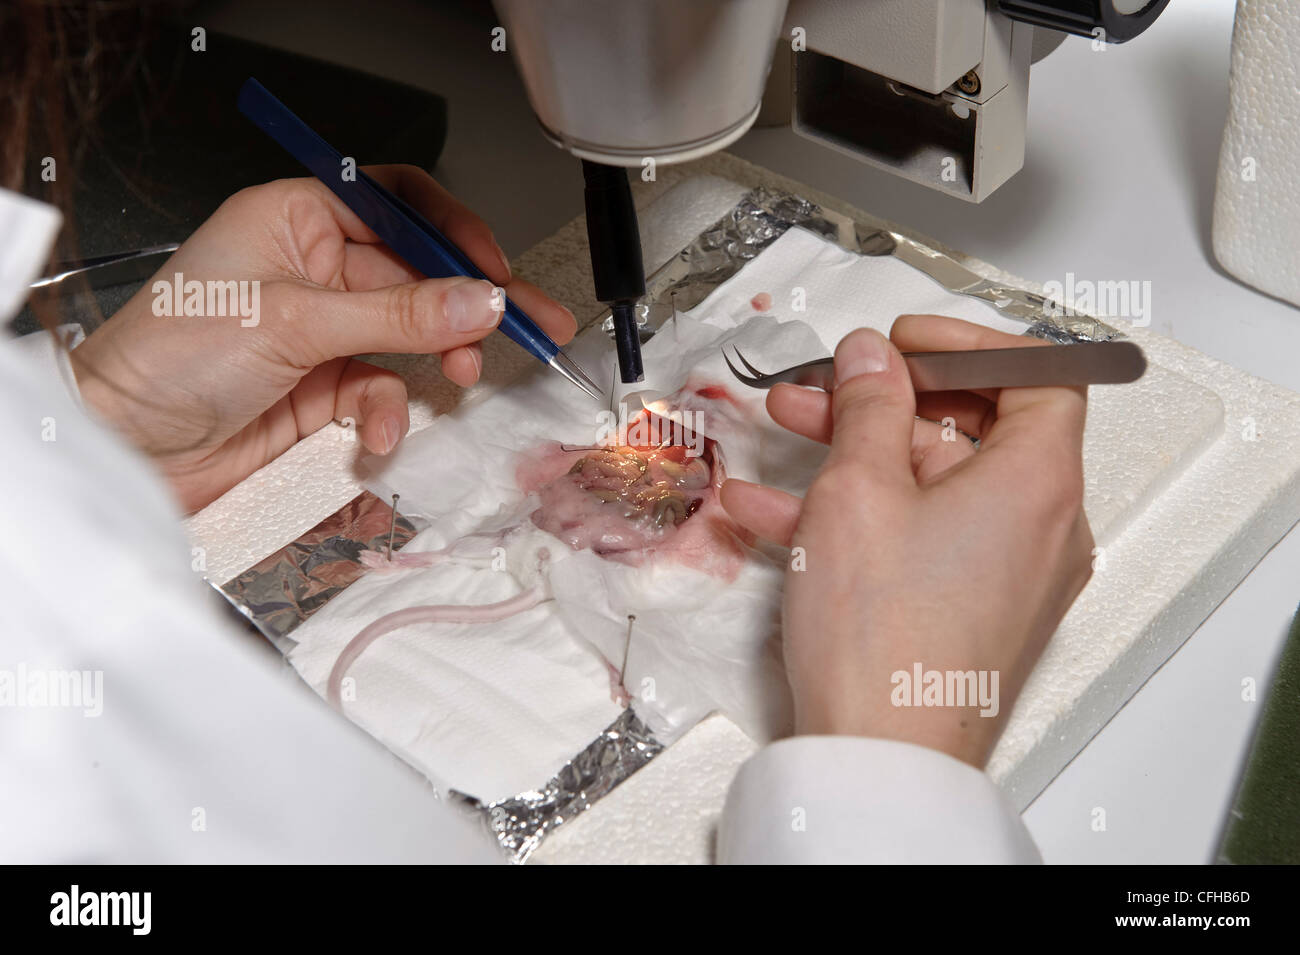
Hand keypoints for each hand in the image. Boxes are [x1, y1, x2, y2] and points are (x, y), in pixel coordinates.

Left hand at [72, 165, 575, 512]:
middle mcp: (313, 269)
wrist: (130, 447)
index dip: (452, 232)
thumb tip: (480, 298)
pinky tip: (379, 428)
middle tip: (530, 325)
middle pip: (417, 275)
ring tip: (462, 376)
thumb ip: (400, 312)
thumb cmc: (170, 357)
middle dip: (469, 304)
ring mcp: (323, 331)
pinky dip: (391, 411)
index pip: (396, 204)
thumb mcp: (295, 320)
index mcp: (295, 220)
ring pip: (410, 335)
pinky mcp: (325, 388)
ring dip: (439, 357)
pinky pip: (385, 389)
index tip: (495, 269)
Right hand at [720, 315, 1094, 766]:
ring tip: (787, 431)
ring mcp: (1004, 574)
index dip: (970, 345)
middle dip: (886, 400)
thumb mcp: (860, 490)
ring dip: (856, 453)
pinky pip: (916, 538)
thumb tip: (873, 360)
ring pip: (931, 484)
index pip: (1039, 375)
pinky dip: (858, 516)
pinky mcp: (966, 610)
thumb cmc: (887, 639)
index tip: (907, 343)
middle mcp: (1038, 528)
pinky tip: (775, 511)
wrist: (880, 757)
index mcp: (1038, 484)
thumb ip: (868, 407)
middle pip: (973, 428)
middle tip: (828, 387)